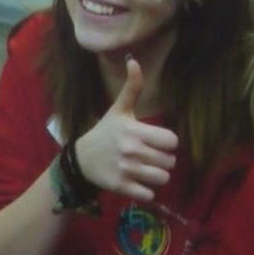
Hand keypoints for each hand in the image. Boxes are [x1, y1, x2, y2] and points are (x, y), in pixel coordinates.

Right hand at [70, 58, 177, 201]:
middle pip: (170, 162)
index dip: (167, 142)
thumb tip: (134, 60)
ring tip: (146, 170)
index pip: (172, 141)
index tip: (156, 141)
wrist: (81, 159)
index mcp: (134, 131)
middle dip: (163, 160)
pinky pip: (149, 195)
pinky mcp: (121, 187)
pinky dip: (146, 191)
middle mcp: (131, 151)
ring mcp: (126, 170)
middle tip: (150, 157)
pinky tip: (137, 182)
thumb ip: (132, 88)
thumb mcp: (119, 110)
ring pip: (162, 179)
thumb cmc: (105, 132)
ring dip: (157, 176)